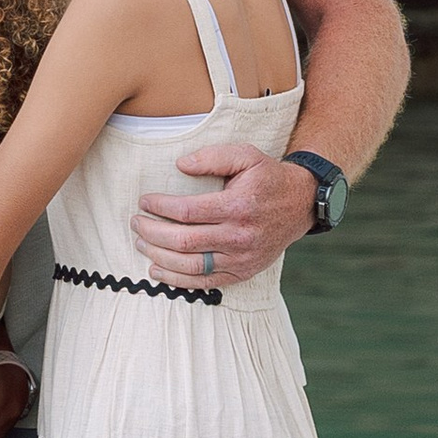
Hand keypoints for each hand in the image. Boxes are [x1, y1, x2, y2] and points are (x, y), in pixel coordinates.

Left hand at [132, 138, 312, 290]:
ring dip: (159, 257)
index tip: (145, 201)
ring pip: (190, 266)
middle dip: (152, 232)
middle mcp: (239, 236)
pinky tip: (157, 271)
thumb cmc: (267, 177)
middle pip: (184, 241)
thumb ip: (212, 157)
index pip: (187, 212)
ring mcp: (241, 258)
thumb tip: (180, 165)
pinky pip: (204, 283)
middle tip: (136, 222)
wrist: (301, 204)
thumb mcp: (246, 155)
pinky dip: (177, 280)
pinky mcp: (242, 272)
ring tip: (141, 243)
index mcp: (238, 206)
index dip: (160, 207)